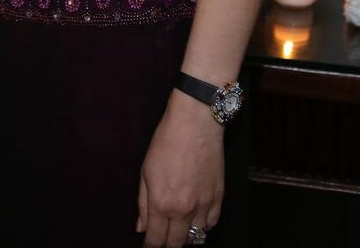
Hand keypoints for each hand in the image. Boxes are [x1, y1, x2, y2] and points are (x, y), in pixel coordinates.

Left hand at [136, 94, 223, 246]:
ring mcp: (203, 206)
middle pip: (177, 243)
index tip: (149, 244)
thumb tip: (141, 228)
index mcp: (162, 203)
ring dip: (186, 237)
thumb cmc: (165, 143)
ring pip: (196, 237)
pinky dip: (203, 226)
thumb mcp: (145, 171)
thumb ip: (143, 203)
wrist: (195, 124)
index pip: (156, 240)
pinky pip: (211, 224)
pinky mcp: (218, 199)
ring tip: (178, 229)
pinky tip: (196, 220)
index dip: (151, 245)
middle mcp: (183, 211)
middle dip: (168, 244)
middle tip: (162, 237)